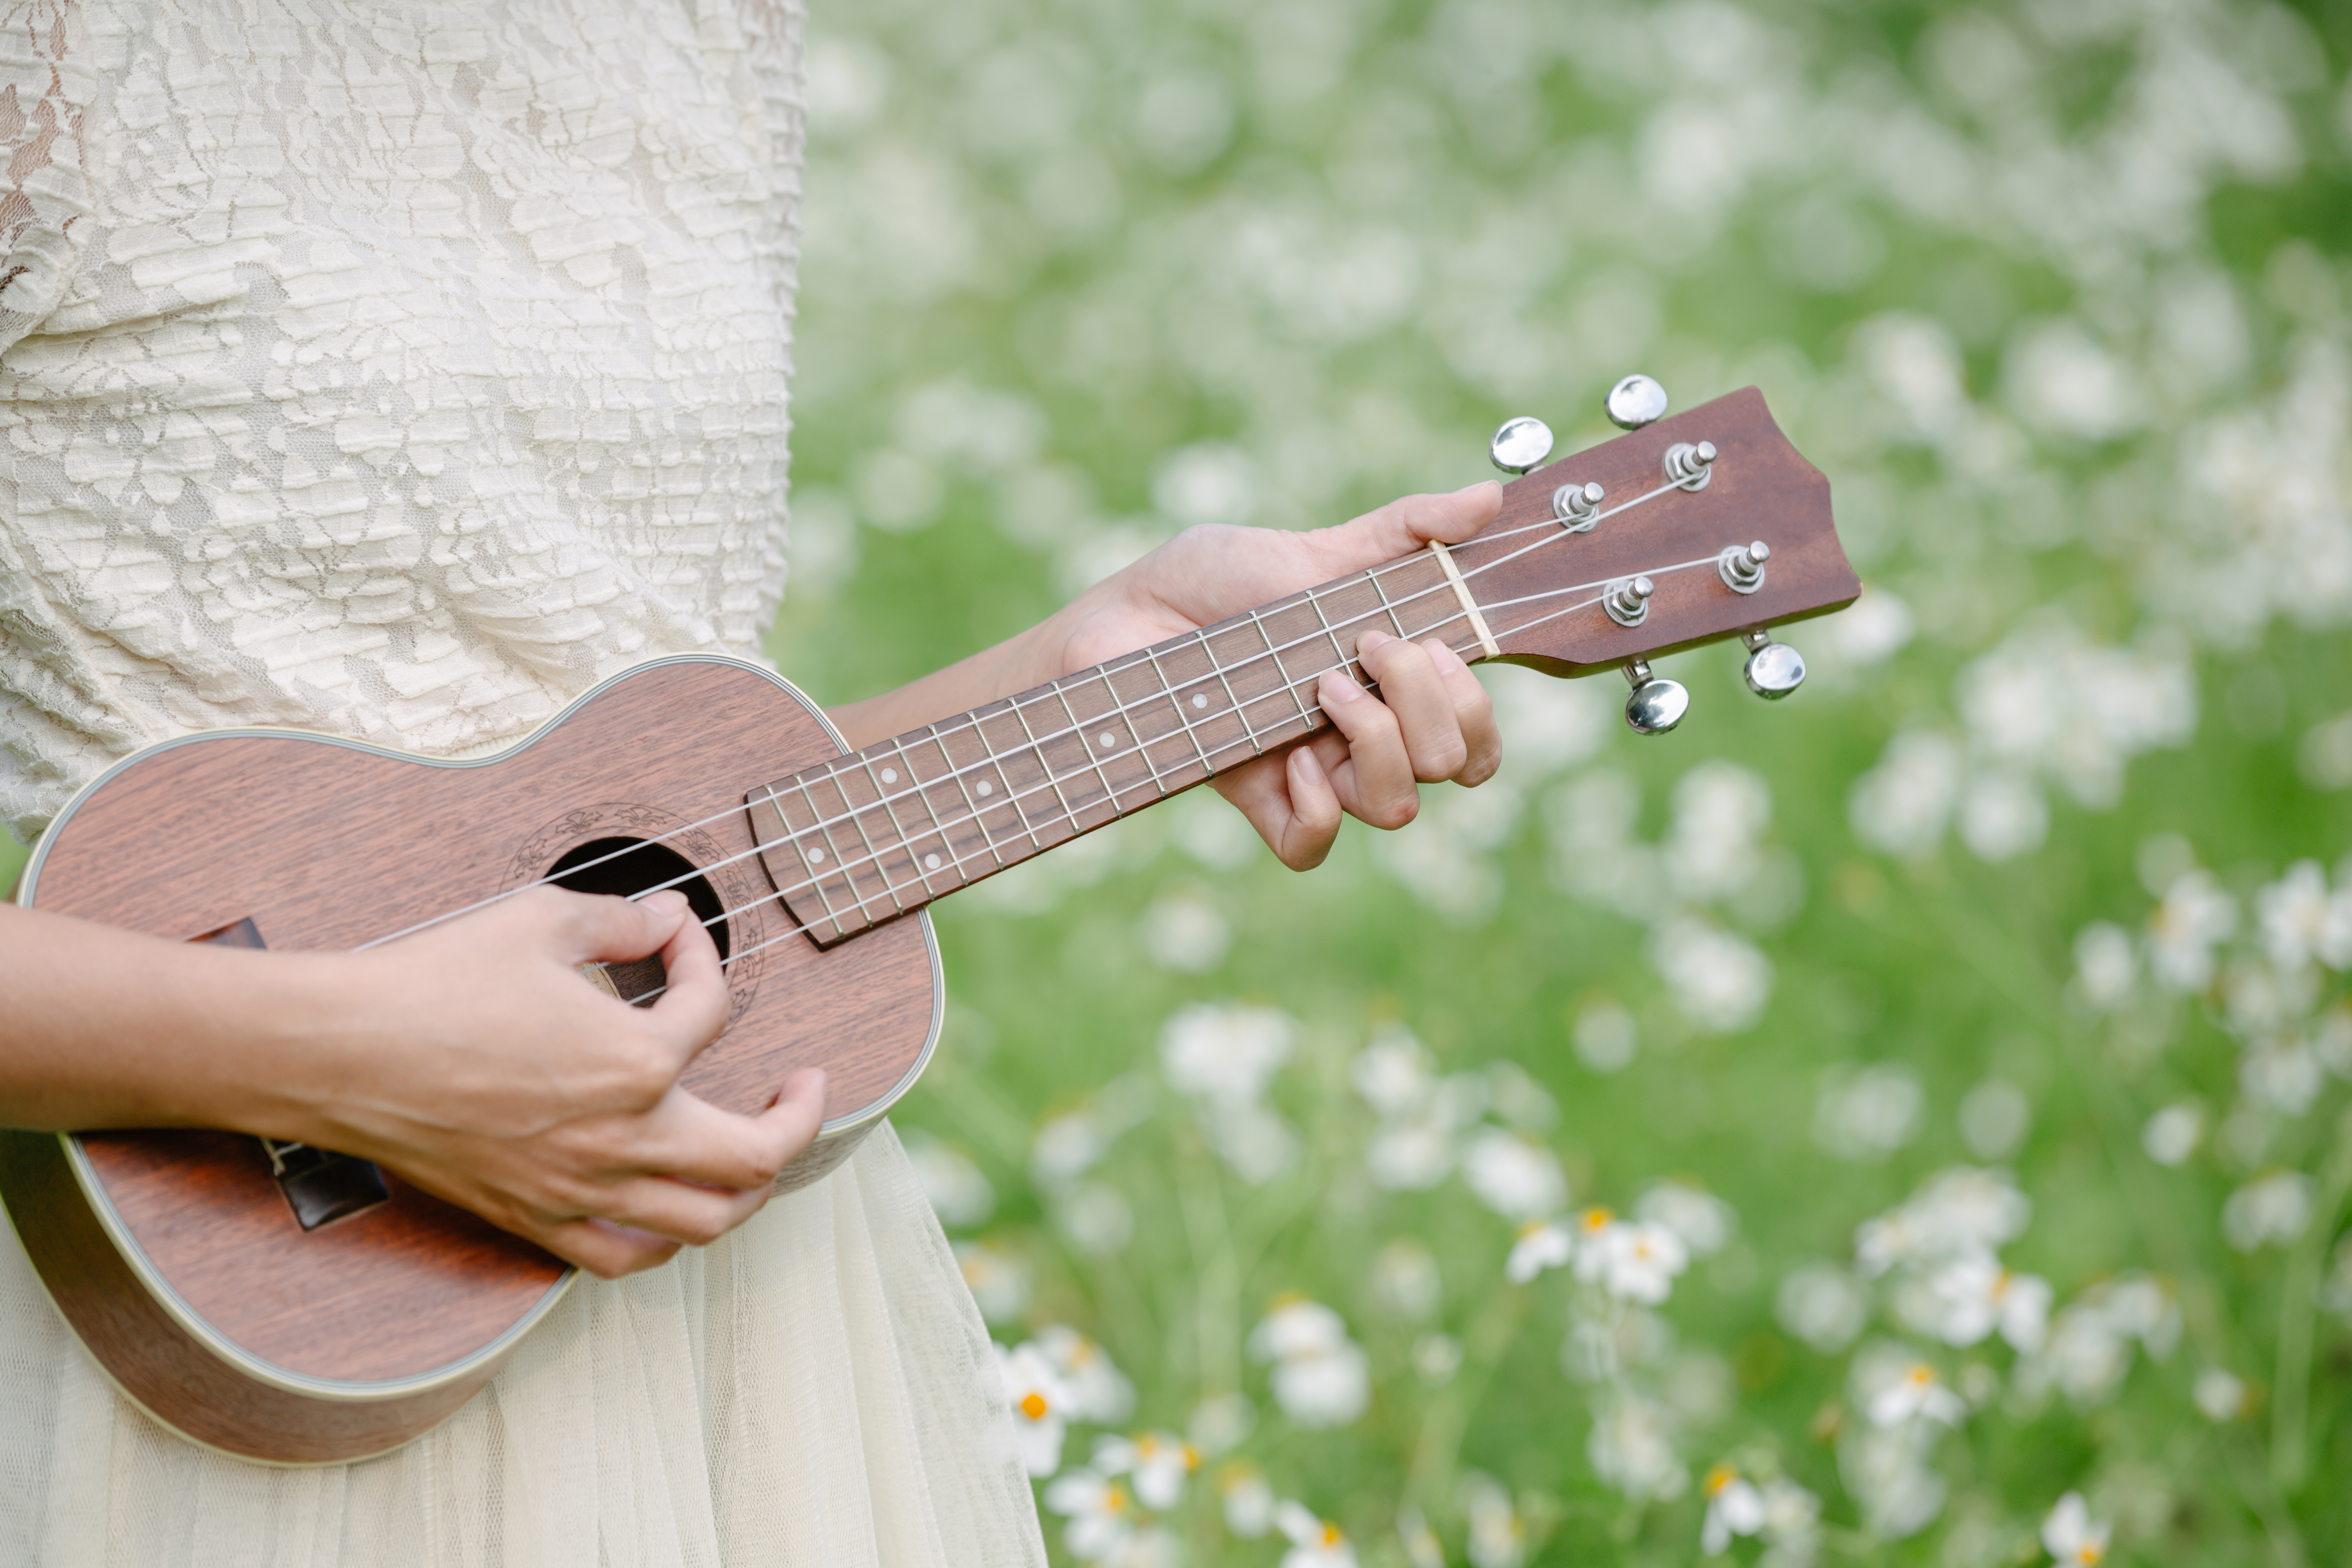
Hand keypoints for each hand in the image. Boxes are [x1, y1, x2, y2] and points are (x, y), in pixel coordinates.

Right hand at [297, 888, 825, 1278]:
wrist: (342, 1051)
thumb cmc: (436, 982)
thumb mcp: (542, 920)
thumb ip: (623, 918)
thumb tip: (669, 916)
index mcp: (637, 1062)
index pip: (712, 1010)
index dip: (702, 960)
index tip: (677, 939)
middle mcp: (623, 1139)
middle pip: (756, 1157)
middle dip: (800, 1118)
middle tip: (806, 1086)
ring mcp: (580, 1189)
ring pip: (705, 1222)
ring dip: (749, 1188)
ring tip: (758, 1152)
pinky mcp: (535, 1218)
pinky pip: (625, 1257)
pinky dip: (666, 1240)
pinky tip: (672, 1207)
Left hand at [1044, 481, 1506, 868]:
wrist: (1122, 611)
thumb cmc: (1211, 580)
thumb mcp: (1312, 545)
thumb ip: (1405, 528)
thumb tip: (1488, 498)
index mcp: (1388, 685)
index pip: (1475, 733)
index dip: (1475, 702)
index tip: (1430, 642)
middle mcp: (1360, 735)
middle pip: (1450, 763)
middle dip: (1428, 702)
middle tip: (1368, 646)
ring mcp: (1310, 771)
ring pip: (1397, 807)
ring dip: (1378, 741)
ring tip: (1322, 685)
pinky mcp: (1252, 797)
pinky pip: (1310, 846)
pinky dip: (1317, 809)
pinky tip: (1296, 760)